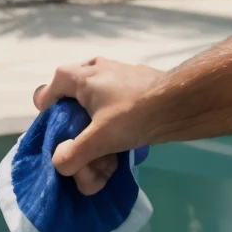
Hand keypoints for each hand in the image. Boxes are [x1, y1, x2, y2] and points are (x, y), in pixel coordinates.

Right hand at [33, 57, 165, 195]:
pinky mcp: (141, 81)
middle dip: (73, 110)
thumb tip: (59, 164)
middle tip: (77, 130)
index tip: (55, 125)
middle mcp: (100, 67)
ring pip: (98, 88)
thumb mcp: (99, 139)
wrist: (181, 101)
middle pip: (75, 87)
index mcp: (84, 75)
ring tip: (101, 133)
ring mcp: (123, 71)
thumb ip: (74, 154)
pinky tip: (125, 128)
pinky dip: (115, 108)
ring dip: (95, 110)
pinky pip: (118, 92)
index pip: (54, 86)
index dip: (50, 105)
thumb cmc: (134, 115)